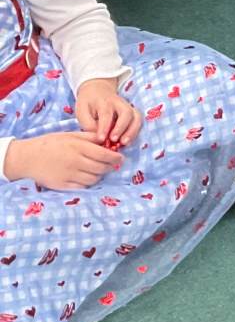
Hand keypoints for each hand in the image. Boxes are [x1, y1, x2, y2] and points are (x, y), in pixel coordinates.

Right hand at [3, 131, 123, 189]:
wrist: (27, 157)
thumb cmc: (50, 143)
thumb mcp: (70, 134)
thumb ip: (90, 137)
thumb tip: (108, 140)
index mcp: (78, 147)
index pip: (105, 155)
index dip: (116, 158)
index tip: (120, 158)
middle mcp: (75, 162)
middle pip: (102, 168)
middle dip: (110, 167)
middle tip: (112, 164)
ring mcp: (69, 175)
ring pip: (94, 179)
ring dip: (100, 175)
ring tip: (99, 170)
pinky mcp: (62, 185)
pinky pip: (83, 187)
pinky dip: (88, 183)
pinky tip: (87, 177)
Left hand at [73, 77, 137, 148]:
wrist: (97, 89)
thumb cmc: (88, 103)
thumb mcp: (81, 111)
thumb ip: (88, 124)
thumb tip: (99, 137)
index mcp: (103, 102)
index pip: (106, 114)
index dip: (104, 127)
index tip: (101, 139)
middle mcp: (118, 103)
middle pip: (126, 112)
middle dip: (121, 127)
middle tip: (114, 140)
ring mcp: (127, 106)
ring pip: (136, 116)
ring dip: (132, 130)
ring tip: (124, 143)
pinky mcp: (132, 111)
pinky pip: (137, 120)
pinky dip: (134, 131)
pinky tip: (127, 141)